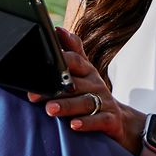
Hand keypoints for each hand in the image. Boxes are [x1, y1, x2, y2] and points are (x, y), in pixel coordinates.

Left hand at [45, 27, 145, 154]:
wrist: (120, 119)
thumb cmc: (95, 94)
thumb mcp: (85, 71)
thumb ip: (73, 50)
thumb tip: (58, 29)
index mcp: (88, 72)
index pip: (74, 61)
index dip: (59, 61)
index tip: (40, 63)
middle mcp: (96, 84)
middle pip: (75, 84)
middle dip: (55, 89)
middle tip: (34, 95)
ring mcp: (105, 102)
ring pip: (85, 103)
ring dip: (67, 106)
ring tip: (50, 109)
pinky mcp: (111, 120)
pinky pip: (100, 120)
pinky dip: (87, 123)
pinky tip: (74, 126)